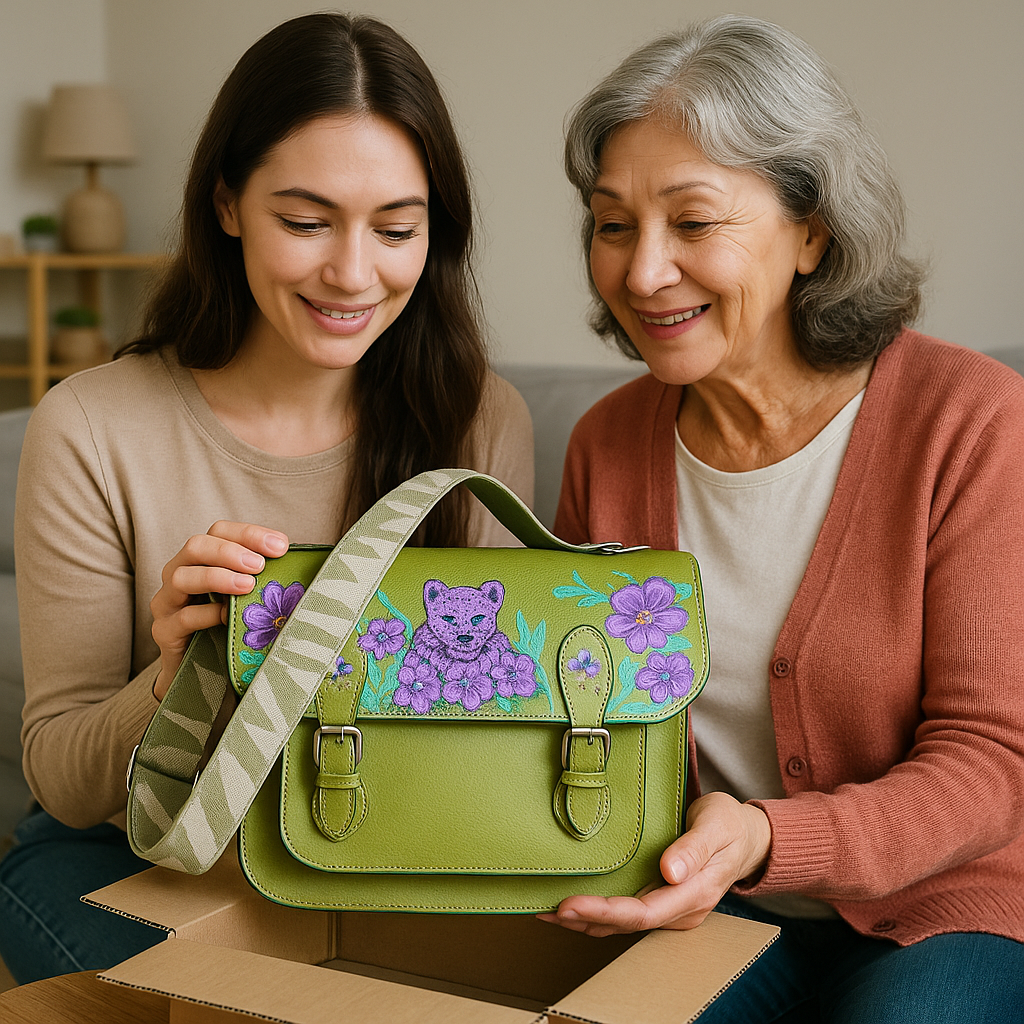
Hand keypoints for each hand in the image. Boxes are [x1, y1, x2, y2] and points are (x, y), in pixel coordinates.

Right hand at [150, 522, 288, 699]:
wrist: (201, 673)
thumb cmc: (229, 627)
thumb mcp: (247, 597)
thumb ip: (263, 578)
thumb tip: (299, 564)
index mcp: (201, 559)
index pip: (219, 532)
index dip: (249, 534)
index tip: (280, 545)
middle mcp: (179, 574)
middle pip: (196, 546)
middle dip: (230, 551)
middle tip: (260, 565)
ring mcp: (167, 603)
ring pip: (181, 577)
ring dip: (217, 576)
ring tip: (247, 585)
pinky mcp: (164, 632)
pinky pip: (182, 618)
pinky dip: (206, 614)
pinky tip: (226, 616)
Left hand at [537, 792, 770, 936]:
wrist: (746, 836)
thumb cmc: (730, 825)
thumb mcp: (717, 825)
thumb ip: (694, 848)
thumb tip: (669, 871)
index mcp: (694, 893)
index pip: (643, 912)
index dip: (604, 912)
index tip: (569, 904)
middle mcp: (680, 909)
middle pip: (627, 923)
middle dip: (585, 919)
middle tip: (546, 910)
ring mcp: (671, 908)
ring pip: (623, 924)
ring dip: (585, 920)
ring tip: (545, 911)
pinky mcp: (662, 900)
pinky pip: (626, 913)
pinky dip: (597, 913)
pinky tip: (572, 905)